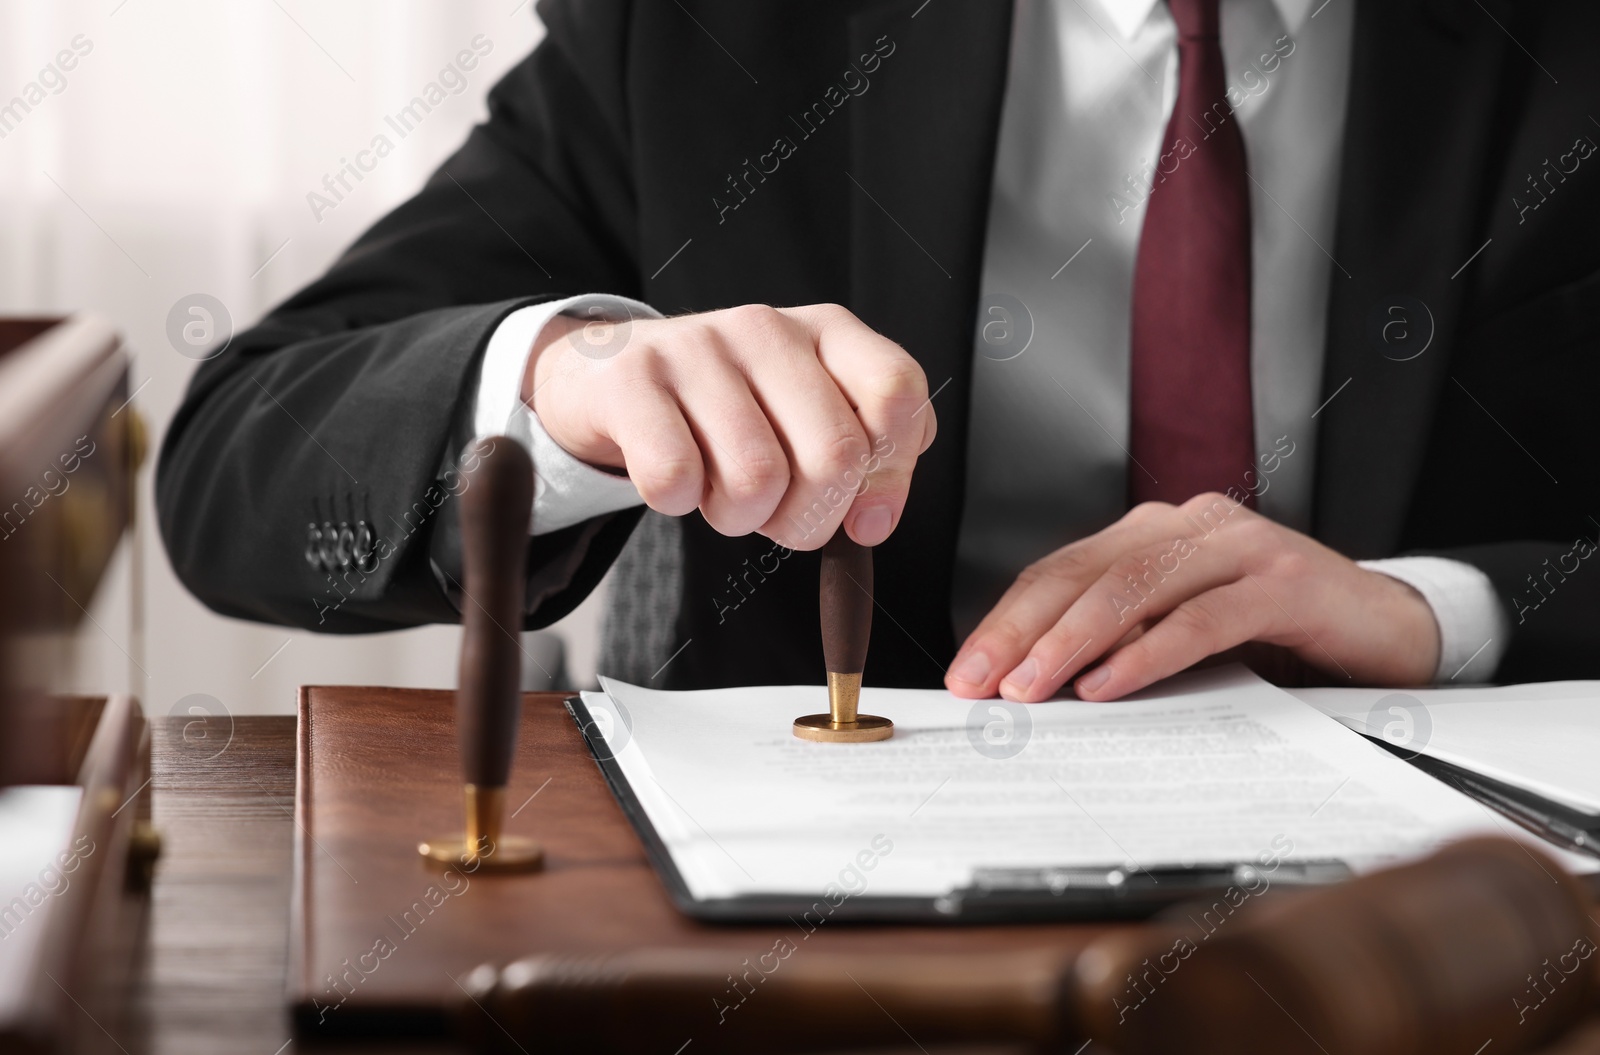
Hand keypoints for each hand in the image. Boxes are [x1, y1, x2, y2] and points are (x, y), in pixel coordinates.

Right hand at [525, 304, 934, 548]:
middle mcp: (766, 329)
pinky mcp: (631, 380)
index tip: (865, 517)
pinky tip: (678, 478)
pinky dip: (678, 502)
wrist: (608, 374)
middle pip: (836, 454)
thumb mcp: (805, 416)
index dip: (892, 472)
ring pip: (758, 479)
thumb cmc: (724, 408)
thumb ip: (865, 458)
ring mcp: (697, 348)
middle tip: (778, 514)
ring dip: (739, 517)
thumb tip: (874, 519)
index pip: (896, 392)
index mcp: (826, 332)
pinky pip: (676, 479)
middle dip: (809, 517)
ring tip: (721, 493)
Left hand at [945, 493, 1440, 701]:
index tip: (968, 671)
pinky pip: (1199, 618)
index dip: (1006, 621)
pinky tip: (1109, 683)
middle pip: (1081, 575)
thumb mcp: (1181, 636)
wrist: (1388, 629)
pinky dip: (1148, 653)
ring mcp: (1237, 547)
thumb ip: (1120, 643)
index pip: (1060, 572)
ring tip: (1033, 688)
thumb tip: (1035, 686)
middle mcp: (1189, 527)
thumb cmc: (1277, 635)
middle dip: (1021, 633)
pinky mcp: (1282, 580)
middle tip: (983, 684)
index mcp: (1154, 534)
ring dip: (1072, 644)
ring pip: (1131, 590)